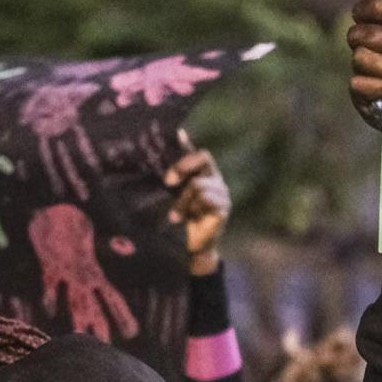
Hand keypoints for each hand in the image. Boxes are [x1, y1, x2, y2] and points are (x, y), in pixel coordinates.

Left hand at [163, 134, 230, 276]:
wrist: (193, 247)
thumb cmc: (182, 220)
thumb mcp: (173, 196)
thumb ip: (172, 177)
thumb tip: (159, 154)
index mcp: (203, 174)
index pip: (198, 152)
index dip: (187, 143)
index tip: (175, 133)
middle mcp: (215, 180)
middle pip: (203, 156)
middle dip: (183, 166)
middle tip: (168, 181)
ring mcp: (222, 193)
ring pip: (198, 184)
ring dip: (183, 200)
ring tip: (176, 215)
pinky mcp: (223, 207)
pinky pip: (205, 198)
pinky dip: (191, 208)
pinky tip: (189, 218)